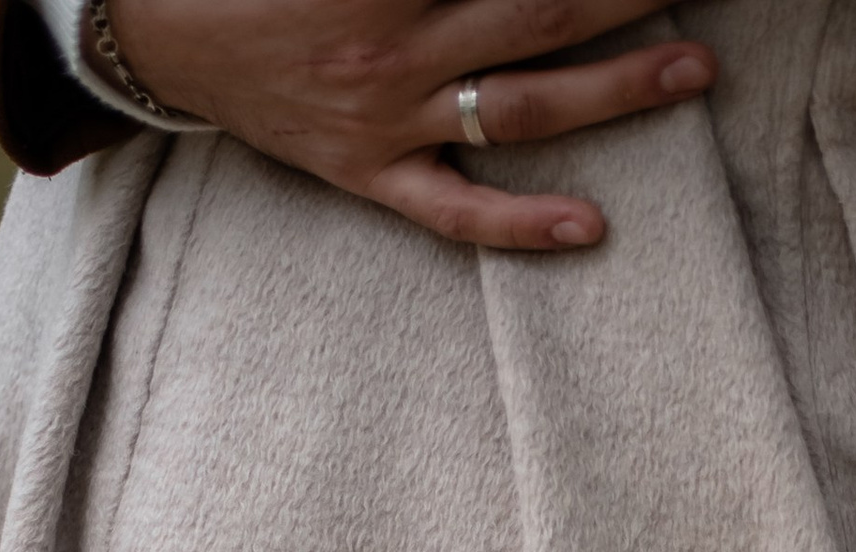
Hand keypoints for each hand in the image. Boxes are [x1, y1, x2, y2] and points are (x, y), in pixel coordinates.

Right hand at [101, 0, 723, 251]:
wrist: (165, 35)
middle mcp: (398, 47)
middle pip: (543, 15)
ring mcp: (389, 118)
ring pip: (524, 104)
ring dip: (616, 88)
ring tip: (691, 68)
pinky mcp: (371, 173)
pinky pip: (456, 211)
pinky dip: (522, 225)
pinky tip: (590, 226)